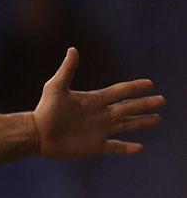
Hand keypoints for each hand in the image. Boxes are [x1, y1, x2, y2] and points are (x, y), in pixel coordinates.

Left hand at [33, 47, 164, 159]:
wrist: (36, 135)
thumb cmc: (45, 111)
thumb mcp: (56, 88)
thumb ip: (67, 70)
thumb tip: (72, 49)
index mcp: (94, 100)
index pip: (119, 92)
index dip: (134, 88)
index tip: (149, 83)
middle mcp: (100, 115)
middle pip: (128, 108)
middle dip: (144, 104)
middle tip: (161, 100)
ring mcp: (99, 131)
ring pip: (126, 125)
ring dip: (141, 122)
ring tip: (157, 119)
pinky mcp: (94, 146)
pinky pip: (115, 147)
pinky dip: (127, 148)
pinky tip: (140, 147)